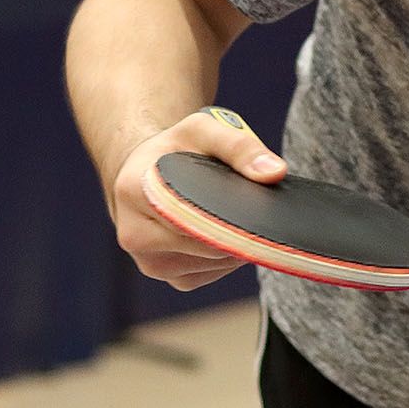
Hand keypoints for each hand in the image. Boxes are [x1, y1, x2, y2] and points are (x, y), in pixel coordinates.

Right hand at [106, 106, 286, 291]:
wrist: (146, 172)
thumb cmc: (176, 148)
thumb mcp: (204, 129)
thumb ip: (240, 146)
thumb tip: (274, 173)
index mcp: (134, 190)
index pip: (193, 213)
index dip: (230, 213)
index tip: (258, 207)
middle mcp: (134, 234)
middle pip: (207, 243)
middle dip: (239, 228)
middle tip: (259, 207)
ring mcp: (150, 263)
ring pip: (214, 261)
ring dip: (236, 243)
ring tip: (238, 214)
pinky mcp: (169, 278)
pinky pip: (213, 273)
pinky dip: (229, 256)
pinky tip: (228, 232)